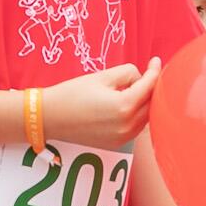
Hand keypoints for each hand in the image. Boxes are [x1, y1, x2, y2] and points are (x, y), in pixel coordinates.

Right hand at [41, 59, 162, 148]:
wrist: (49, 118)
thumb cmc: (72, 94)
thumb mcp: (101, 76)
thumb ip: (128, 73)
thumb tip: (140, 77)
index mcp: (124, 105)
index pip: (149, 86)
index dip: (154, 71)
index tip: (155, 61)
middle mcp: (127, 125)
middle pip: (152, 103)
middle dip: (152, 88)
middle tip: (147, 74)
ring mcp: (123, 137)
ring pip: (146, 117)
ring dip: (145, 103)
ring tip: (134, 89)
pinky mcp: (117, 144)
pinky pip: (136, 127)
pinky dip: (137, 115)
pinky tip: (126, 105)